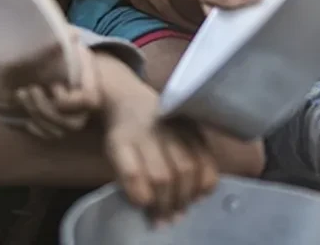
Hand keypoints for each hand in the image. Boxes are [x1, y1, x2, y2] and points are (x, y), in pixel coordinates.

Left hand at [14, 40, 103, 138]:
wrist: (54, 64)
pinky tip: (22, 114)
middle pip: (72, 124)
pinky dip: (34, 128)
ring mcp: (70, 120)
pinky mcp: (56, 125)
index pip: (87, 102)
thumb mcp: (64, 43)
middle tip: (28, 90)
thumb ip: (67, 39)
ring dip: (36, 115)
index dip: (68, 99)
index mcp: (92, 87)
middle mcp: (84, 108)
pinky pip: (47, 136)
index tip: (54, 85)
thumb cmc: (62, 53)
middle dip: (46, 109)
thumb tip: (71, 34)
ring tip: (20, 94)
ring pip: (56, 132)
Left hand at [96, 57, 218, 222]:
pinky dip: (205, 182)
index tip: (143, 206)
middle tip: (165, 220)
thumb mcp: (113, 153)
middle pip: (163, 175)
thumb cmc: (124, 135)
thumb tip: (148, 204)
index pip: (132, 172)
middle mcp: (150, 131)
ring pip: (187, 168)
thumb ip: (128, 177)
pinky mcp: (194, 128)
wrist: (133, 99)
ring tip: (181, 210)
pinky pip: (206, 159)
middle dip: (166, 203)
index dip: (139, 194)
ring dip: (186, 196)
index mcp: (123, 139)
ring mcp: (175, 127)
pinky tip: (199, 194)